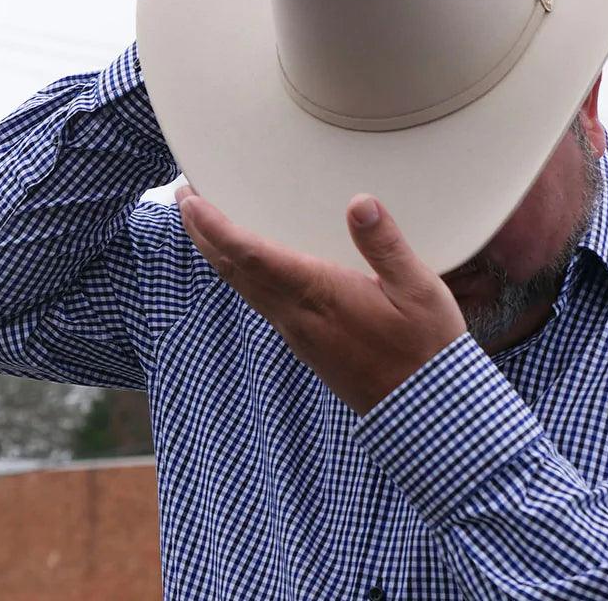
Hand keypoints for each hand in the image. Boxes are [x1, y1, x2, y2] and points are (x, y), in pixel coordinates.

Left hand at [175, 186, 467, 416]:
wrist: (424, 412)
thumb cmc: (426, 348)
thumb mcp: (419, 290)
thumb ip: (386, 245)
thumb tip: (359, 202)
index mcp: (319, 295)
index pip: (252, 256)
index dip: (216, 227)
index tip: (191, 199)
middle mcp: (297, 316)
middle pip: (234, 270)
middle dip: (203, 233)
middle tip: (182, 196)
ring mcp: (297, 333)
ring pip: (243, 288)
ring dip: (218, 253)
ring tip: (204, 224)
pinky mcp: (306, 344)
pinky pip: (259, 302)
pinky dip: (240, 274)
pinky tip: (247, 264)